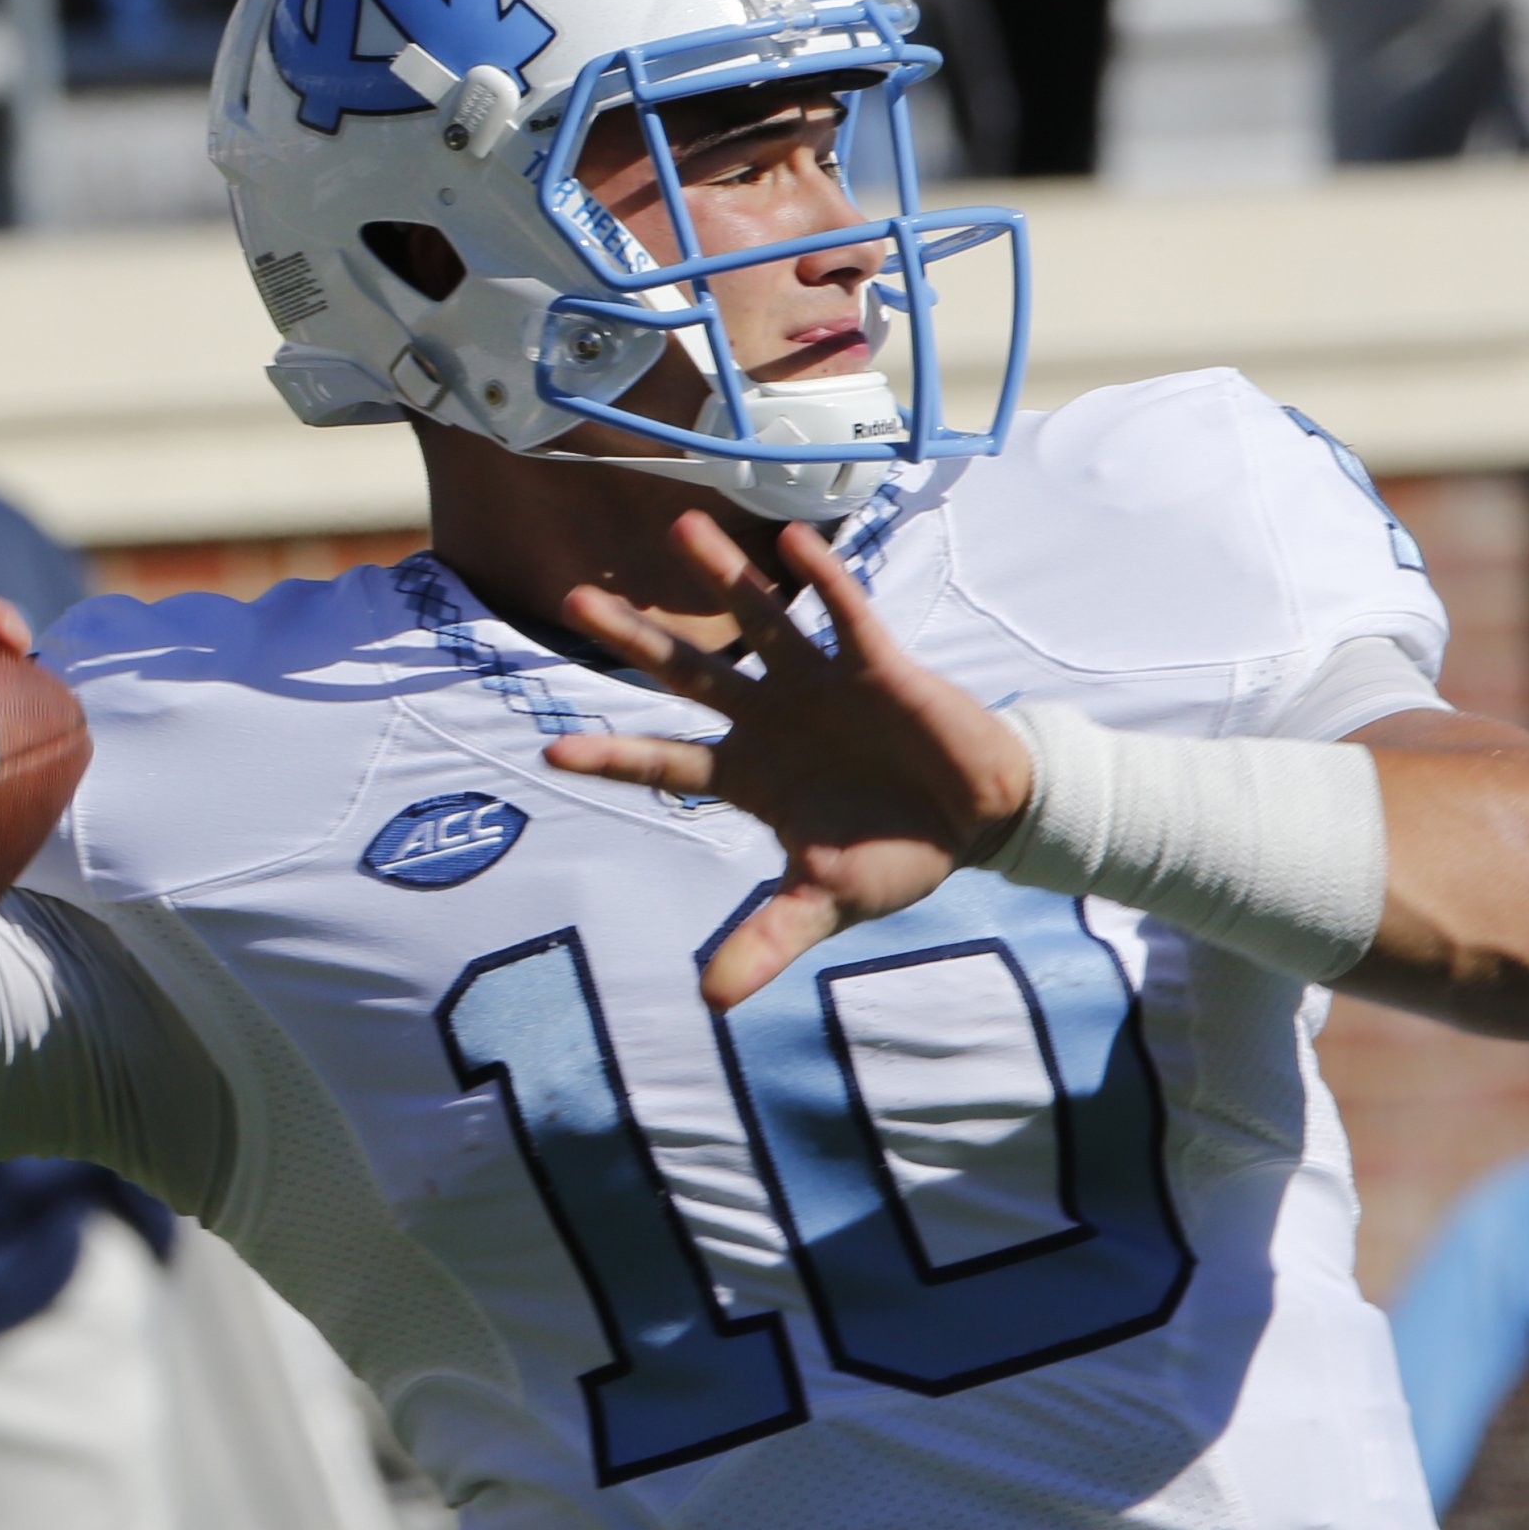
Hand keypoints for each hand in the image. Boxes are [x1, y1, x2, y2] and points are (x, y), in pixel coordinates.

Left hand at [543, 512, 1033, 1009]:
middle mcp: (771, 719)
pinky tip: (789, 543)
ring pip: (758, 623)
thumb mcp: (825, 903)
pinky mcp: (876, 665)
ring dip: (723, 577)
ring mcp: (819, 685)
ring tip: (679, 528)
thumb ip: (766, 940)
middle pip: (688, 673)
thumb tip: (710, 1001)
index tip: (549, 752)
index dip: (612, 756)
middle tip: (573, 602)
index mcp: (750, 774)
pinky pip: (844, 614)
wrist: (979, 822)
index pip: (665, 762)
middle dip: (634, 640)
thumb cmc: (896, 855)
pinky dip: (821, 580)